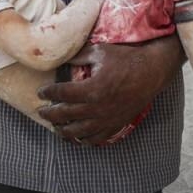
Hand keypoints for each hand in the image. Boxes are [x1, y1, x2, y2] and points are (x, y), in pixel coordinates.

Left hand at [36, 36, 184, 145]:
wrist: (151, 71)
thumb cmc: (125, 58)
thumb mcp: (99, 51)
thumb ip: (77, 56)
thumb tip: (61, 57)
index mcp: (91, 88)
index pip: (62, 93)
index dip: (48, 93)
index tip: (40, 92)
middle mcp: (97, 107)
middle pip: (66, 115)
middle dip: (50, 114)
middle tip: (41, 112)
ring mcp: (107, 118)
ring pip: (79, 132)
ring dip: (64, 131)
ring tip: (55, 128)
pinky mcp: (116, 124)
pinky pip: (97, 138)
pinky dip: (85, 140)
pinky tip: (78, 138)